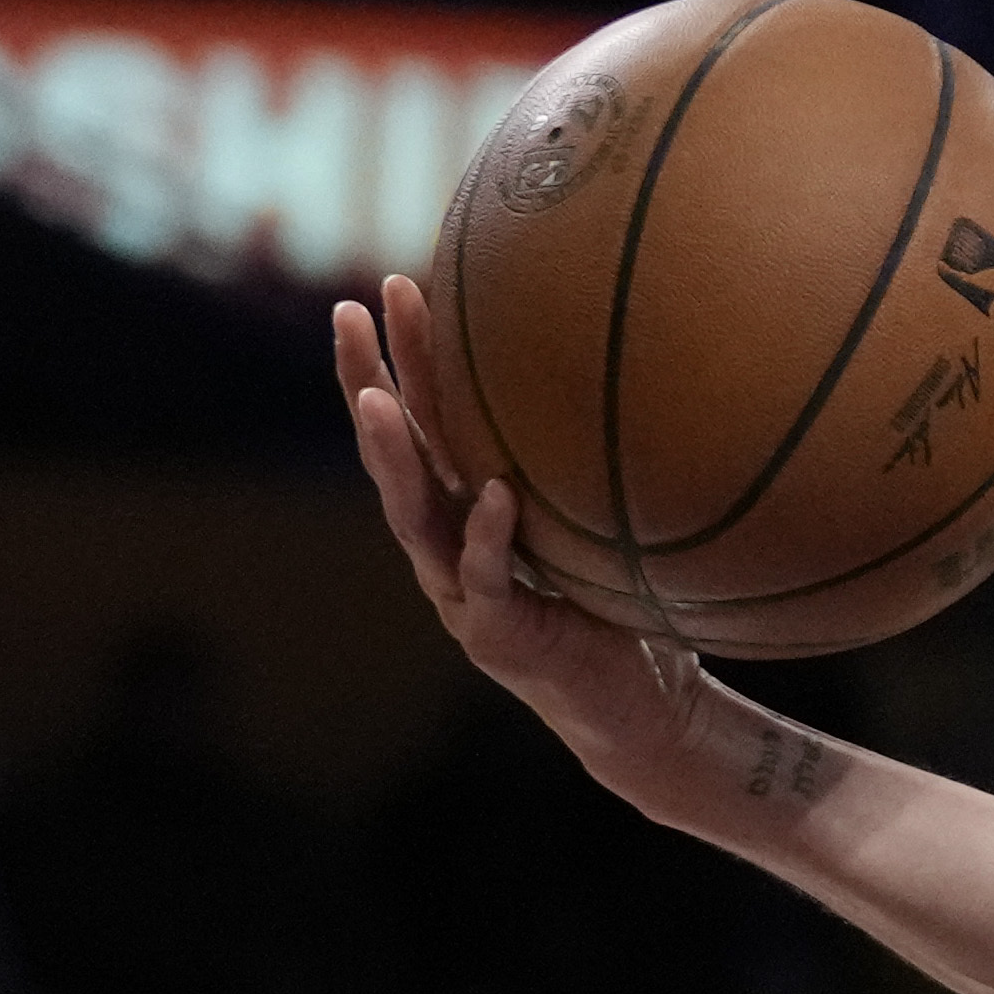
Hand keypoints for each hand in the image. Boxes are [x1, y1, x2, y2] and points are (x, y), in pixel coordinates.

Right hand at [336, 275, 718, 808]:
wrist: (642, 710)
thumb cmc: (627, 608)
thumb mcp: (606, 520)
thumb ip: (595, 465)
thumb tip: (646, 367)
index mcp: (468, 512)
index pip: (427, 422)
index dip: (404, 358)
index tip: (395, 284)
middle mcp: (450, 548)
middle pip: (395, 456)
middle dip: (366, 384)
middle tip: (347, 315)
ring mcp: (464, 595)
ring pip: (414, 517)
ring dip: (393, 458)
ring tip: (376, 401)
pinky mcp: (498, 638)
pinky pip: (488, 581)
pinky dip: (488, 538)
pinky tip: (492, 494)